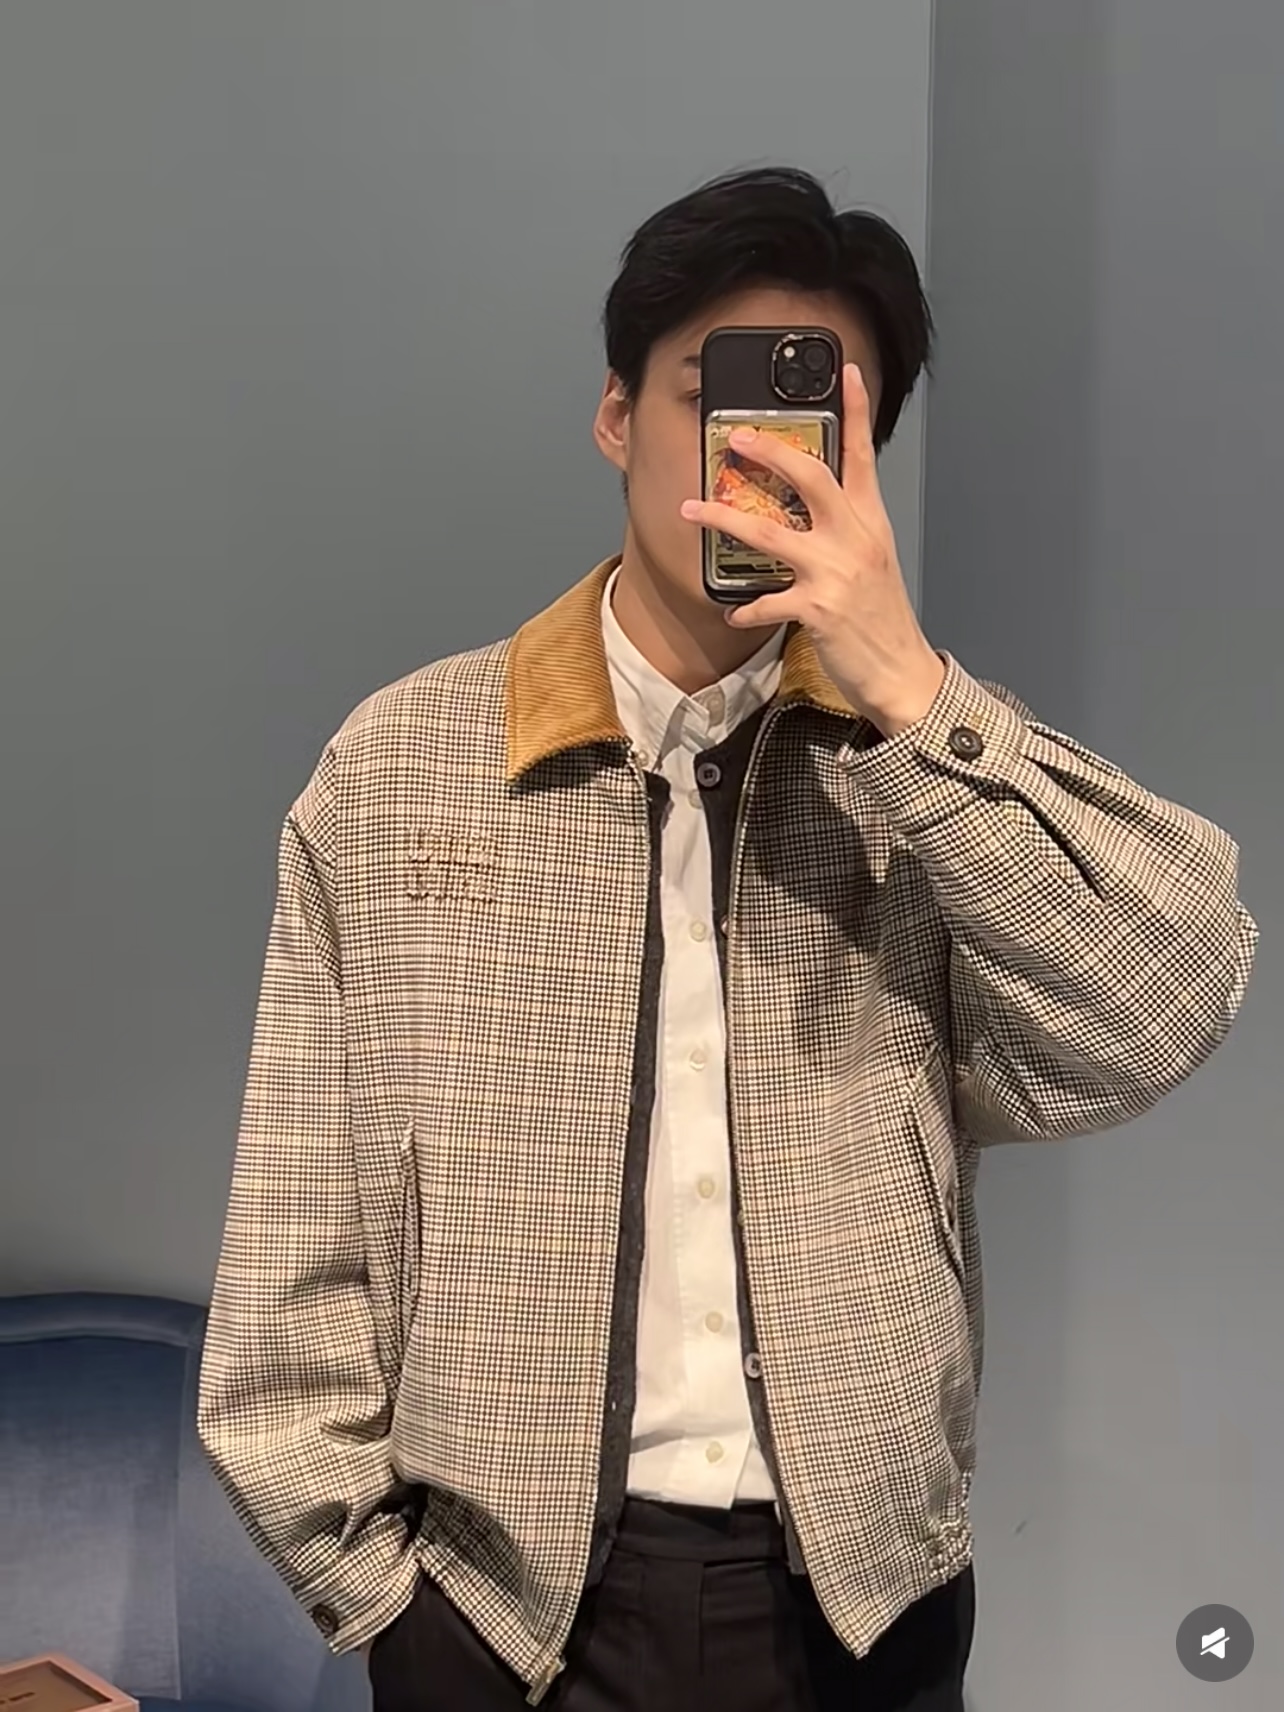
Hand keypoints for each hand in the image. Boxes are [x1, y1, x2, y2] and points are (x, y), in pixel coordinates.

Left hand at [680, 363, 945, 736]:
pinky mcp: (818, 609)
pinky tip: (733, 612)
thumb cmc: (883, 619)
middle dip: (770, 452)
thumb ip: (847, 531)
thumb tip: (816, 511)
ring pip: (772, 533)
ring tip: (693, 509)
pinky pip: (768, 601)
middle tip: (736, 438)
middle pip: (811, 477)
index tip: (843, 373)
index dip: (856, 411)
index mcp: (870, 523)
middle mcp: (855, 539)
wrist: (902, 672)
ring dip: (726, 519)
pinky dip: (747, 608)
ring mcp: (836, 573)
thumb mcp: (874, 563)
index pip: (863, 457)